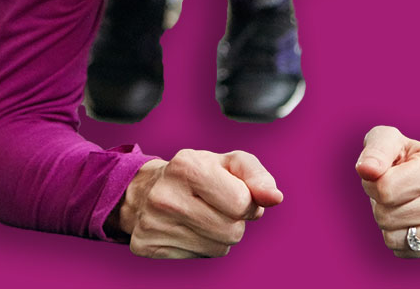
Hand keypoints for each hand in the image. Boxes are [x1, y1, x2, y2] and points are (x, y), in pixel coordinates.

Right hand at [116, 149, 282, 257]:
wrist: (144, 190)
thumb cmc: (197, 173)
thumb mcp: (228, 162)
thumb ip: (257, 176)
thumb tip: (276, 198)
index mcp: (188, 166)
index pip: (240, 202)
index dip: (248, 201)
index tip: (236, 192)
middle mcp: (167, 195)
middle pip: (232, 231)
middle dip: (236, 220)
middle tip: (219, 205)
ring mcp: (154, 223)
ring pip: (220, 247)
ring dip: (222, 234)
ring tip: (204, 215)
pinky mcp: (148, 246)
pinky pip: (201, 256)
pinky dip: (204, 244)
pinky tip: (190, 228)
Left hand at [356, 125, 419, 257]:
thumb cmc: (411, 160)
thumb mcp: (392, 141)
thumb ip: (376, 150)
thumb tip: (366, 170)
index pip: (385, 189)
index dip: (371, 183)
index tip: (381, 175)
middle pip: (385, 216)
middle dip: (379, 203)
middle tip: (394, 191)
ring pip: (391, 237)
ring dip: (387, 222)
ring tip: (403, 205)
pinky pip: (403, 251)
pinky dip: (399, 237)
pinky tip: (413, 221)